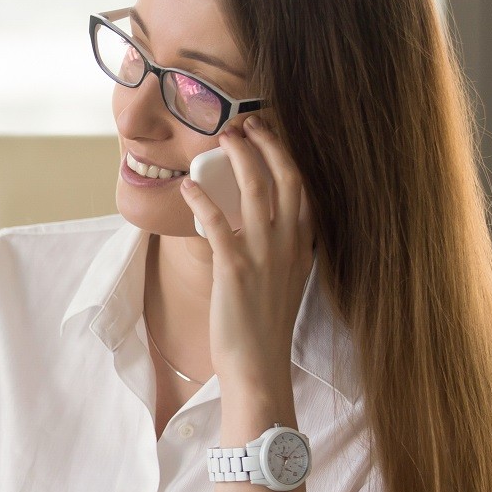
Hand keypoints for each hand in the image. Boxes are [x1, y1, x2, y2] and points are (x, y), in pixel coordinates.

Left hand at [178, 116, 314, 414]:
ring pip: (257, 190)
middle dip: (267, 144)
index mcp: (302, 247)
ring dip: (239, 158)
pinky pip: (218, 222)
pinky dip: (202, 199)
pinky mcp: (235, 269)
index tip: (269, 134)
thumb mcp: (283, 282)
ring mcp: (264, 255)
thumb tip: (256, 228)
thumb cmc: (263, 329)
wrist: (258, 368)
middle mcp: (289, 245)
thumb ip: (278, 252)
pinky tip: (188, 186)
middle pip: (286, 178)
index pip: (303, 189)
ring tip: (223, 138)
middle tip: (246, 123)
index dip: (286, 156)